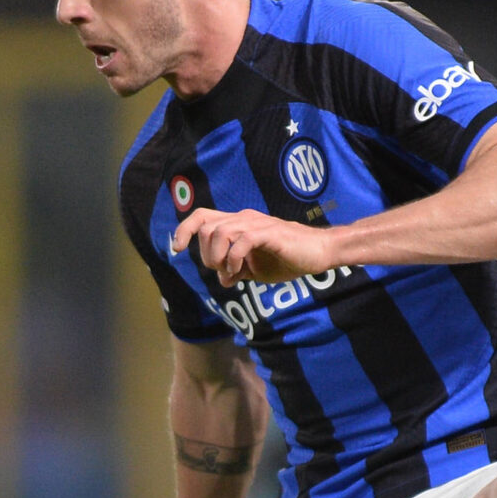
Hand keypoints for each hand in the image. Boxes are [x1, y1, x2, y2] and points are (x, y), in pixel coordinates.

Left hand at [171, 208, 337, 286]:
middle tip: (220, 269)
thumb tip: (223, 280)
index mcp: (238, 224)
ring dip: (218, 256)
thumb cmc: (288, 258)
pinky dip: (234, 257)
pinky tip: (240, 271)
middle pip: (206, 226)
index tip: (177, 248)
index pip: (202, 217)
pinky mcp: (270, 233)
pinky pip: (242, 240)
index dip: (184, 230)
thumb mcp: (256, 270)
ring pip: (220, 231)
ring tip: (230, 271)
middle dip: (204, 252)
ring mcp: (257, 224)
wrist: (319, 253)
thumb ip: (237, 271)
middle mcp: (244, 219)